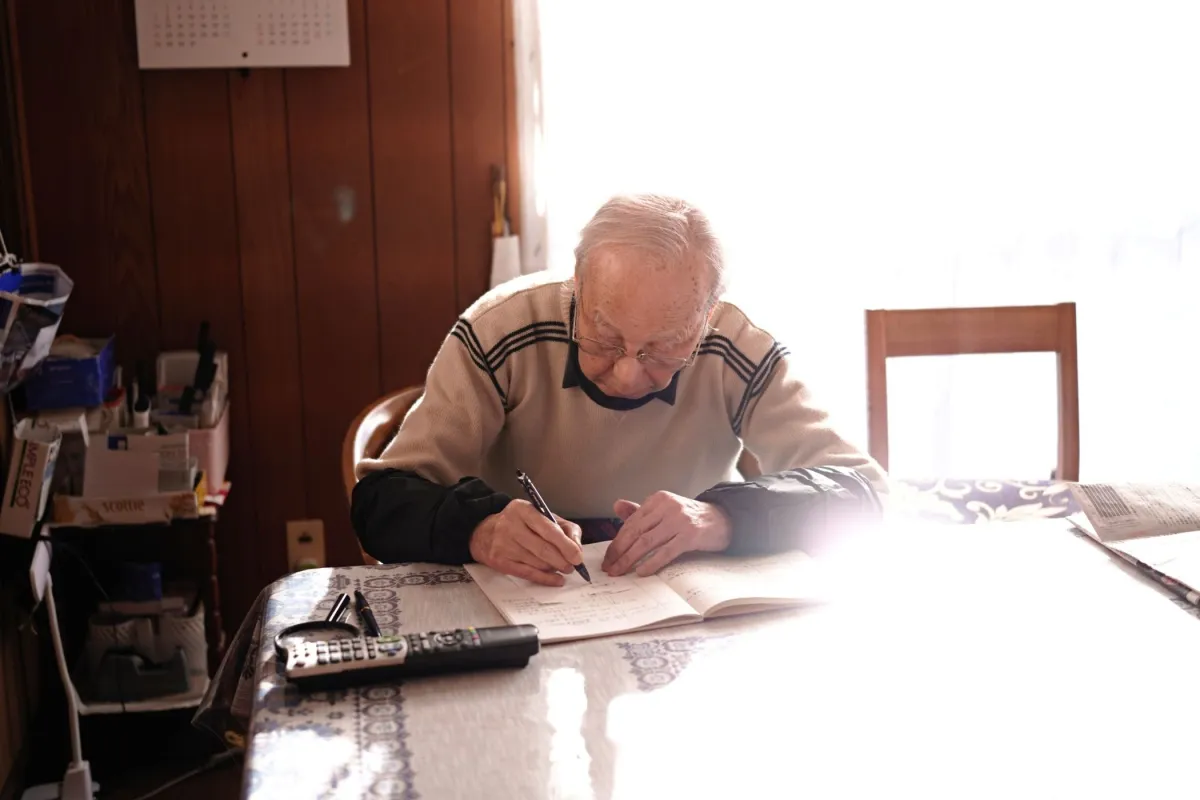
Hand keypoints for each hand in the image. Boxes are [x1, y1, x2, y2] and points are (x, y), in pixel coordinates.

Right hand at [469, 500, 583, 585]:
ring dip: (554, 568)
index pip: (548, 529)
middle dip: (562, 560)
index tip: (578, 556)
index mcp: (523, 510)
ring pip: (537, 562)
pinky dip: (545, 578)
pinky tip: (556, 579)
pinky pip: (528, 573)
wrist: (485, 533)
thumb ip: (564, 527)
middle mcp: (511, 525)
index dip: (566, 545)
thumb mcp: (541, 516)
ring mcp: (504, 544)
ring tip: (562, 567)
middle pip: (543, 549)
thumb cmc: (520, 524)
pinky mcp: (500, 561)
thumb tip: (577, 547)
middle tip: (572, 566)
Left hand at [602, 491, 731, 576]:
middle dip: (619, 552)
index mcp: (658, 499)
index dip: (617, 541)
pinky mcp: (690, 535)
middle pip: (635, 532)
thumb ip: (641, 511)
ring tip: (619, 572)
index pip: (631, 522)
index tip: (608, 557)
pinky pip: (666, 551)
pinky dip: (652, 563)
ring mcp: (679, 520)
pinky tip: (641, 572)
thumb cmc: (690, 518)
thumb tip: (616, 506)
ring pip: (647, 542)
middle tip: (608, 568)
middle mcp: (667, 506)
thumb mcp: (665, 510)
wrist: (723, 519)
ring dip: (629, 559)